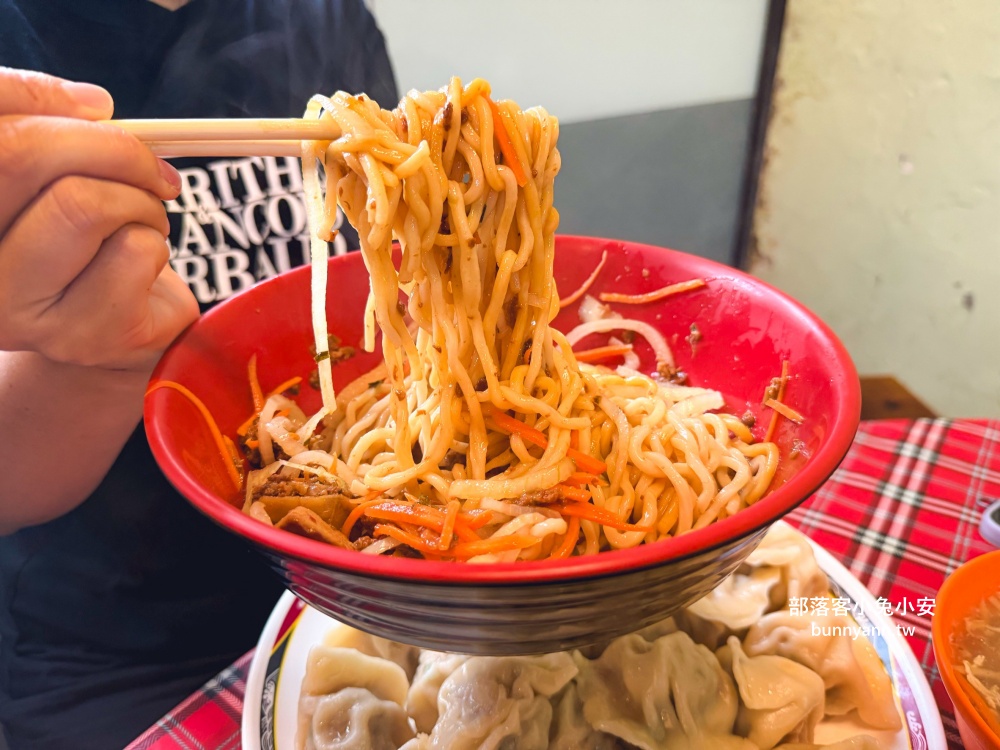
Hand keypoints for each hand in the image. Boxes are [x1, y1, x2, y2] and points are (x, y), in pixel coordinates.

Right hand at [0, 67, 198, 371]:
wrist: (112, 326)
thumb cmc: (80, 239)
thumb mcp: (55, 174)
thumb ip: (48, 126)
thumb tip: (95, 107)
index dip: (38, 99)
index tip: (97, 110)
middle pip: (24, 156)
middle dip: (110, 148)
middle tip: (150, 169)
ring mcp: (16, 312)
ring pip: (85, 204)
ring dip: (141, 201)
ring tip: (142, 221)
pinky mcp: (82, 338)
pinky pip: (136, 251)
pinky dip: (157, 241)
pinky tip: (143, 263)